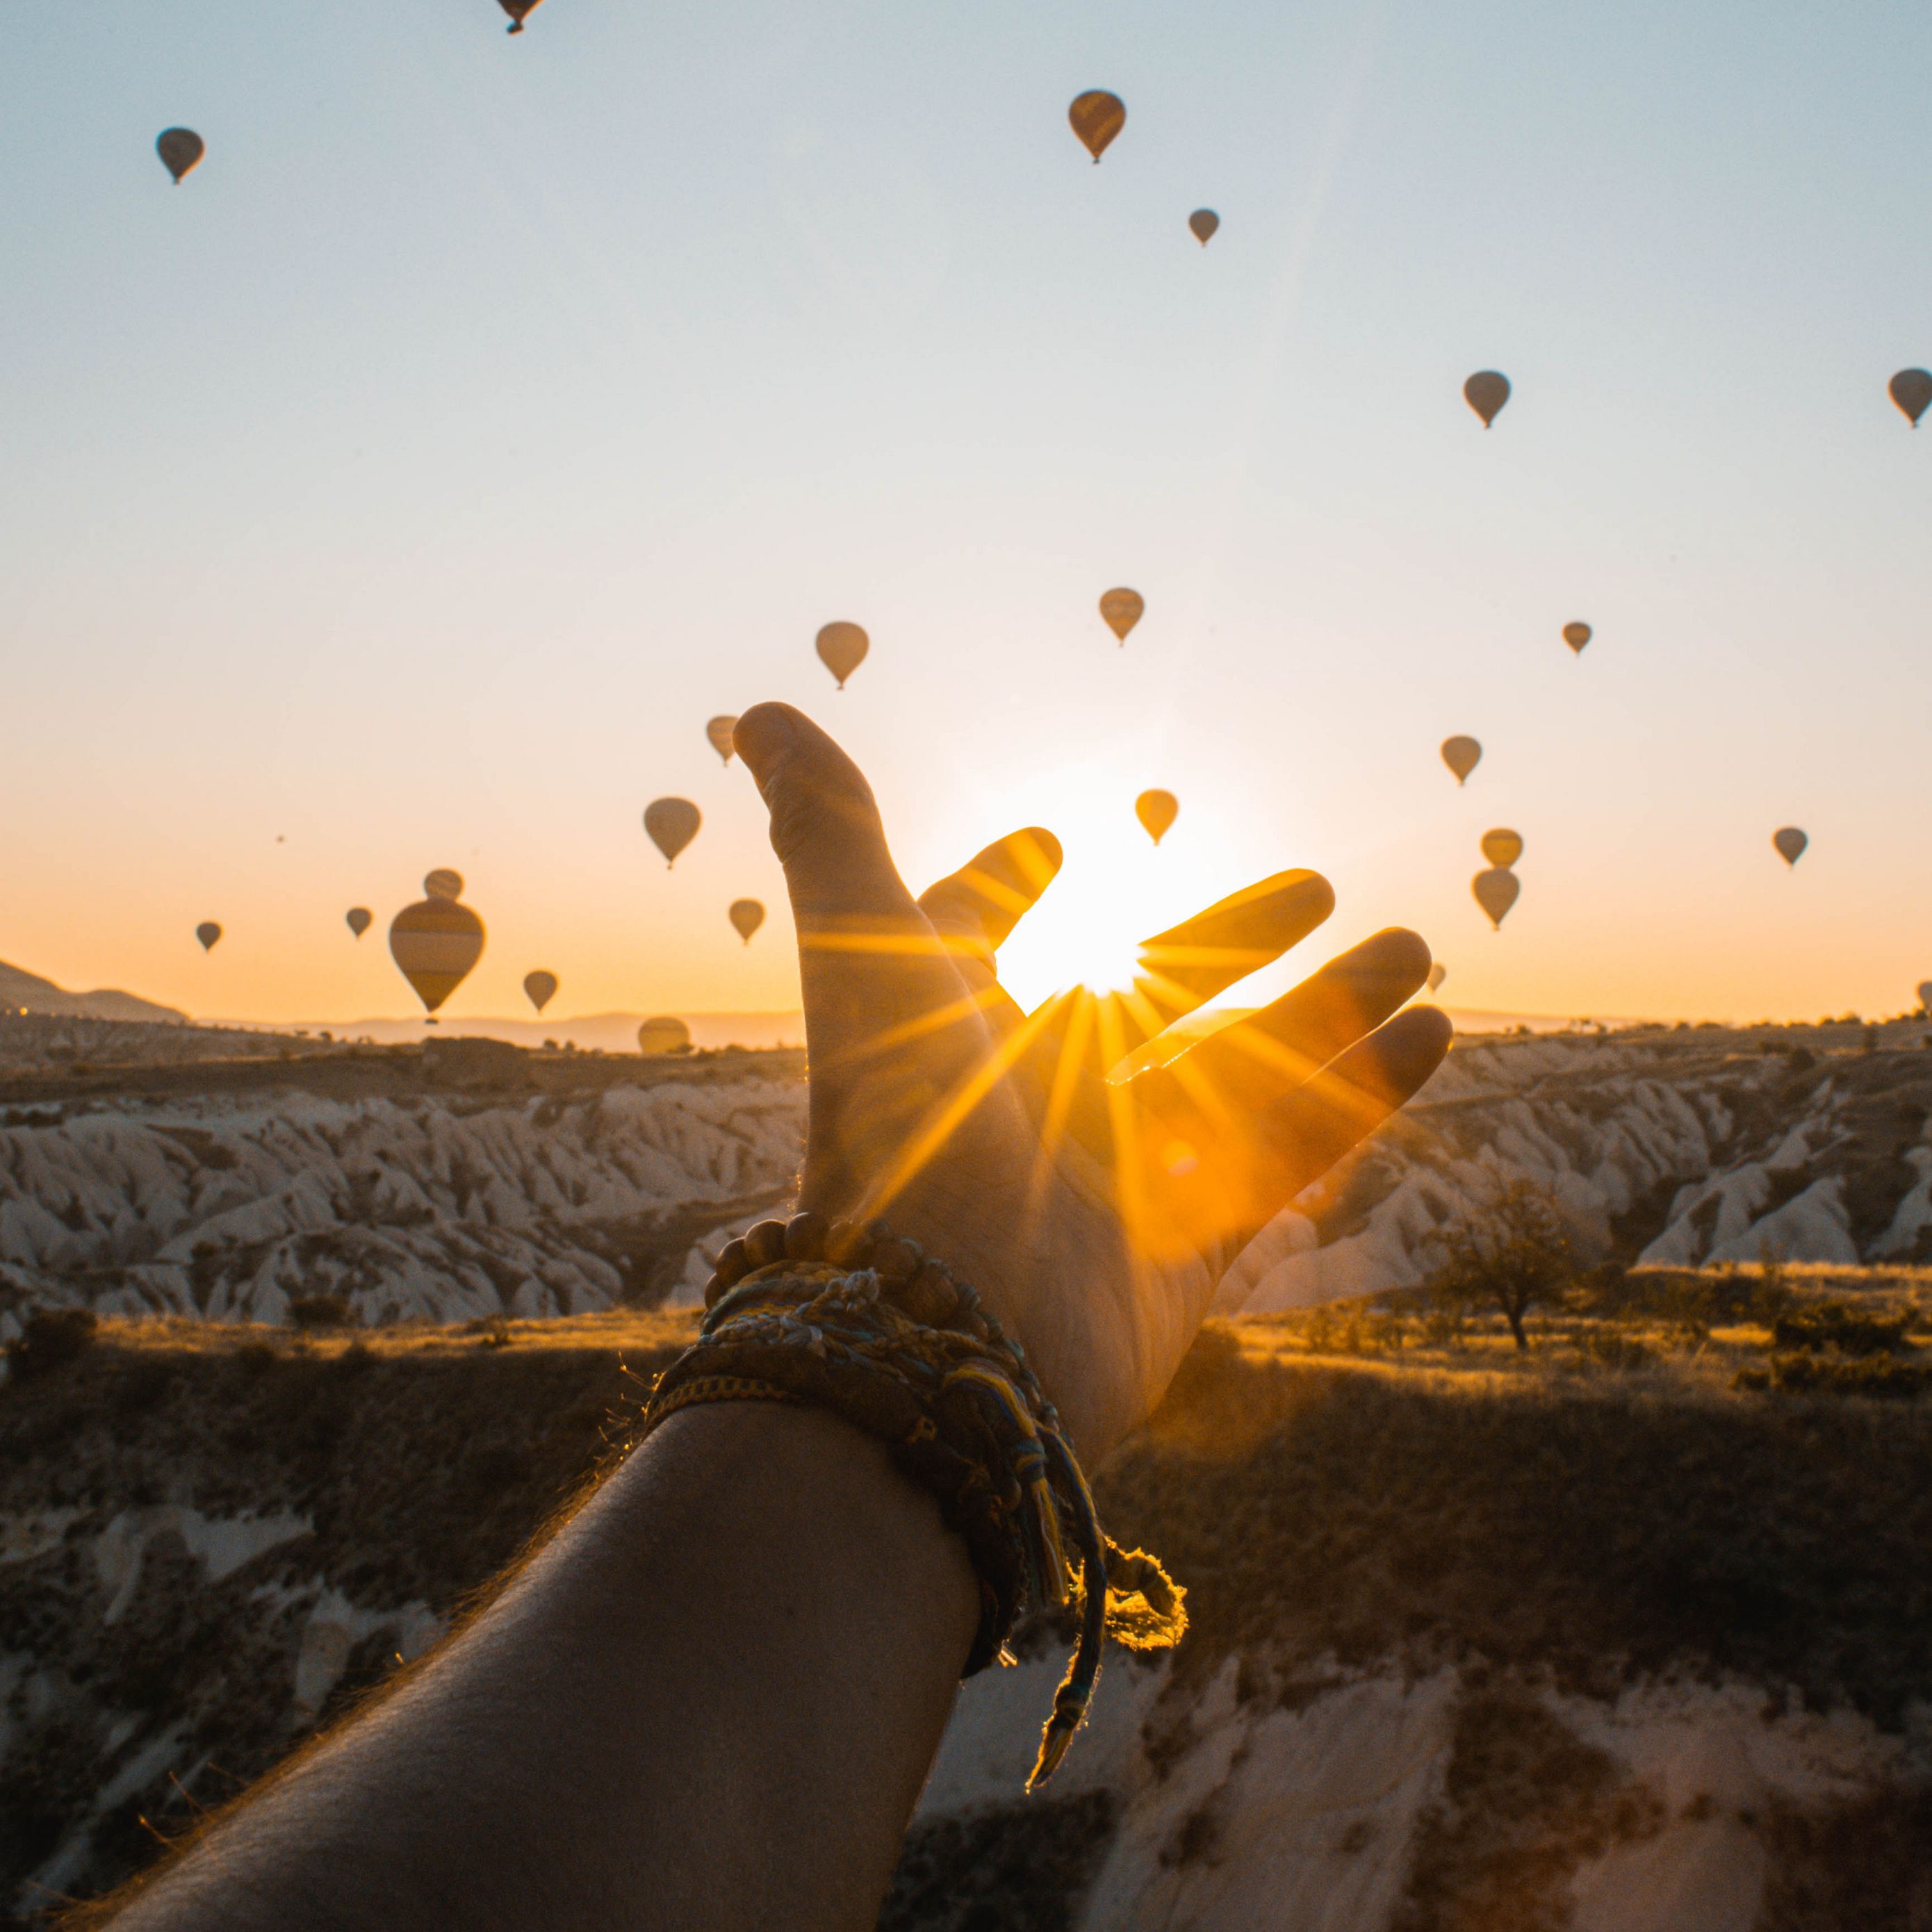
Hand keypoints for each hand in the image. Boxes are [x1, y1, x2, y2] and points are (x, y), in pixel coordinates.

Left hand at [736, 703, 1451, 1459]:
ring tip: (1412, 946)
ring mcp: (1112, 1182)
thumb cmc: (902, 1134)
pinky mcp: (1184, 1255)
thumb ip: (832, 835)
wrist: (948, 1343)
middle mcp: (1029, 1107)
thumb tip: (760, 708)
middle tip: (1315, 885)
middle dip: (1229, 943)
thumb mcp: (870, 959)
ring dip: (1325, 1012)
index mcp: (950, 1036)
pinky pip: (1282, 1159)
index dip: (995, 893)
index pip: (968, 946)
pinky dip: (1356, 1097)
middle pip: (1144, 1004)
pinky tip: (1431, 1031)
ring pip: (1235, 1077)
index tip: (1045, 845)